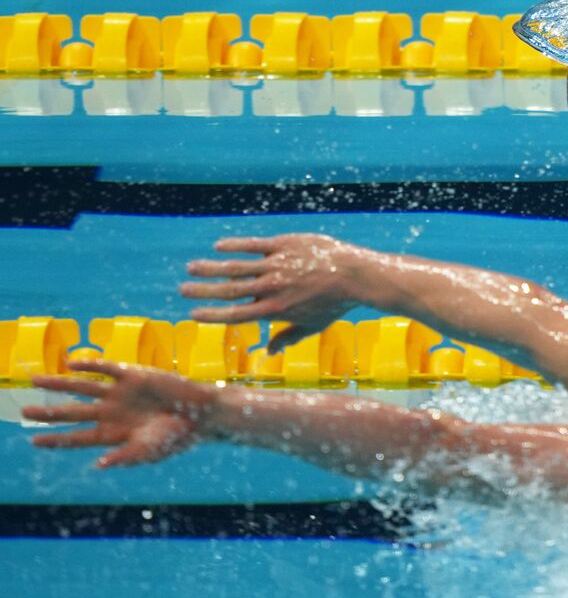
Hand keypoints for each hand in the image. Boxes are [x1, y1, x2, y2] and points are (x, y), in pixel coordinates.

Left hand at [22, 359, 215, 468]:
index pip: (77, 437)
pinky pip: (107, 368)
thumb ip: (124, 457)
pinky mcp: (135, 375)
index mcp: (114, 434)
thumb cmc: (178, 437)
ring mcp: (122, 393)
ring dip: (59, 384)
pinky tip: (71, 363)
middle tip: (24, 411)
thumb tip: (98, 465)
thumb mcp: (150, 452)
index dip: (56, 439)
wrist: (203, 414)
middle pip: (73, 412)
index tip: (34, 440)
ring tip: (35, 380)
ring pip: (83, 388)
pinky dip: (89, 364)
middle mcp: (112, 413)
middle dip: (48, 412)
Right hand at [182, 234, 368, 352]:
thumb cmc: (335, 303)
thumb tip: (269, 353)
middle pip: (229, 290)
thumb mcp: (313, 326)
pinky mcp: (285, 245)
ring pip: (236, 267)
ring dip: (210, 268)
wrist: (356, 274)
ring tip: (191, 268)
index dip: (212, 315)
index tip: (193, 313)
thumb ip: (288, 337)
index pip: (235, 314)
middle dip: (202, 290)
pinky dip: (234, 246)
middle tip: (181, 289)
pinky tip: (218, 246)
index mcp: (276, 310)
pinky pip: (254, 245)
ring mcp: (277, 265)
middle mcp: (272, 288)